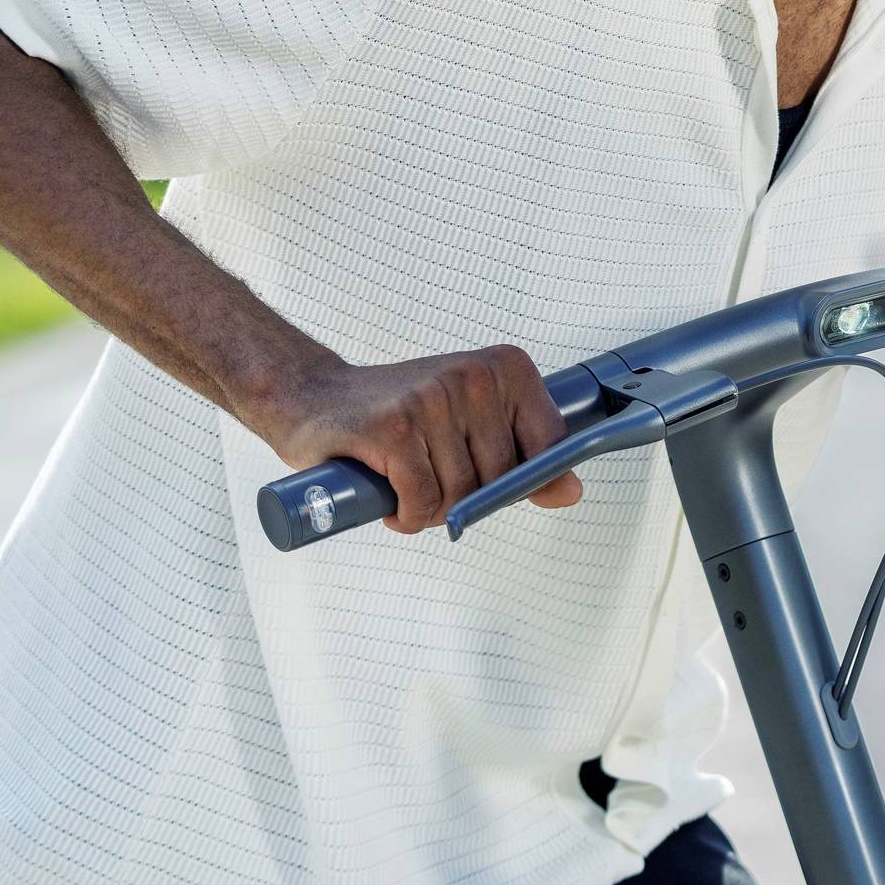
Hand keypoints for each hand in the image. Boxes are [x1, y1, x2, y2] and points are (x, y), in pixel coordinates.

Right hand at [251, 347, 581, 534]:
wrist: (314, 399)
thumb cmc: (398, 417)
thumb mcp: (473, 425)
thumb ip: (525, 458)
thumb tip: (569, 491)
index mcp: (505, 368)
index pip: (551, 444)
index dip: (524, 482)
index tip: (495, 485)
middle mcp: (472, 376)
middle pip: (501, 479)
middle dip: (467, 500)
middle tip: (434, 483)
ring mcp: (432, 398)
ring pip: (459, 495)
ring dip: (430, 510)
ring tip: (407, 485)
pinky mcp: (393, 427)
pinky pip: (422, 500)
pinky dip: (406, 515)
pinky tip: (392, 500)